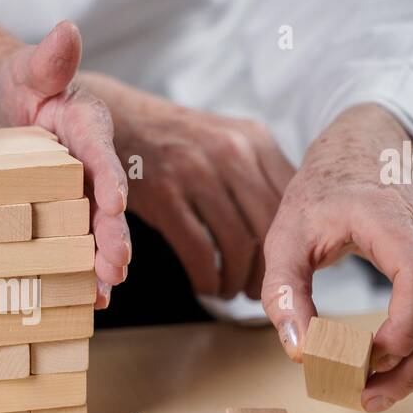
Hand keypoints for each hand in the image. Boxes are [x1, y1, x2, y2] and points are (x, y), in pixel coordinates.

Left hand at [0, 22, 132, 307]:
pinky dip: (84, 271)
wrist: (12, 109)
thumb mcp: (31, 69)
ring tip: (103, 292)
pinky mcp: (69, 215)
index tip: (114, 204)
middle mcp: (95, 165)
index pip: (103, 153)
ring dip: (103, 263)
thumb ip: (49, 58)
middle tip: (116, 267)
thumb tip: (67, 30)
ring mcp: (83, 194)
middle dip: (113, 237)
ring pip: (98, 232)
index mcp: (90, 128)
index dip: (110, 179)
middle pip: (107, 204)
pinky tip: (87, 300)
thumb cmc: (24, 85)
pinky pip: (80, 245)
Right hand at [80, 74, 294, 300]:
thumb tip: (291, 227)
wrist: (120, 121)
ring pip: (236, 245)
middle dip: (266, 271)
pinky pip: (200, 252)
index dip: (289, 245)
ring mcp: (197, 172)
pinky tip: (205, 285)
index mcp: (255, 140)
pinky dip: (206, 278)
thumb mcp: (228, 139)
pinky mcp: (164, 194)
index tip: (282, 268)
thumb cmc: (178, 142)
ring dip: (235, 280)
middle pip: (268, 229)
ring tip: (229, 291)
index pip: (290, 204)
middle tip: (257, 291)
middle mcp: (232, 153)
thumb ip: (259, 173)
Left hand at [261, 104, 412, 411]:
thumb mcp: (283, 239)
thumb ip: (285, 293)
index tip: (363, 362)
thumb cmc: (318, 197)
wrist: (358, 154)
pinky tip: (399, 371)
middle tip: (365, 398)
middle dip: (410, 367)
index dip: (402, 329)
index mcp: (389, 218)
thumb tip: (301, 353)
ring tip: (378, 394)